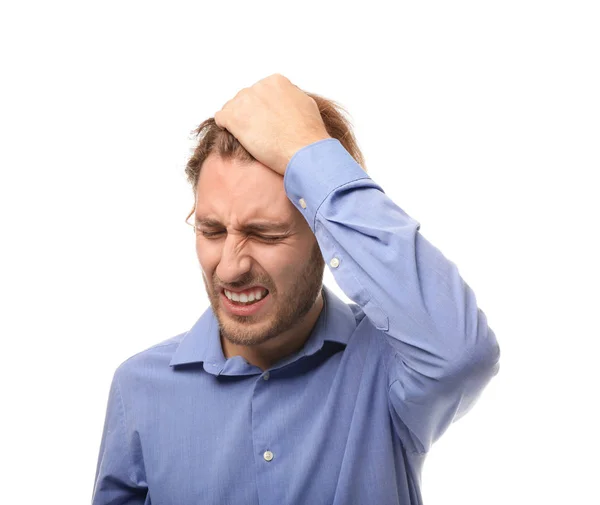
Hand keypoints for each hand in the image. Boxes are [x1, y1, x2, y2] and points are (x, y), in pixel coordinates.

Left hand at [214, 74, 330, 175]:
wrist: (303, 151)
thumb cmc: (309, 134)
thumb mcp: (306, 105)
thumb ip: (291, 98)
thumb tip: (286, 101)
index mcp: (276, 82)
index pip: (261, 92)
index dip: (263, 109)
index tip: (268, 122)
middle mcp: (258, 87)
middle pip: (246, 99)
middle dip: (250, 114)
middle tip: (260, 132)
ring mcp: (244, 101)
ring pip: (233, 108)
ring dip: (239, 122)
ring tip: (251, 138)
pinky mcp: (233, 117)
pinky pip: (222, 118)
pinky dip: (226, 127)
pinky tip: (237, 138)